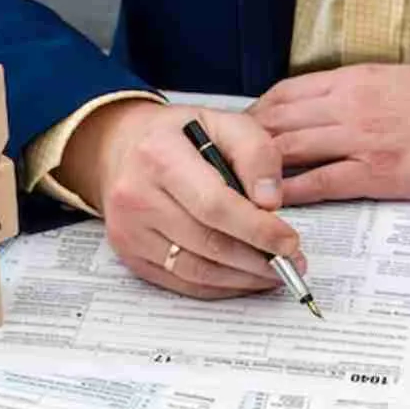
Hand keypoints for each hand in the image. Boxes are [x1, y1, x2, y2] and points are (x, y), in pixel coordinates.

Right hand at [56, 100, 304, 298]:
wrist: (119, 147)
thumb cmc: (177, 135)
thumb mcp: (222, 122)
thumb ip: (255, 153)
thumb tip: (270, 202)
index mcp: (160, 156)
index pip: (215, 205)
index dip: (257, 229)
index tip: (289, 242)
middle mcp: (137, 195)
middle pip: (207, 242)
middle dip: (257, 259)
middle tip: (290, 263)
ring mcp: (129, 229)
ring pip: (196, 269)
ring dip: (242, 278)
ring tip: (273, 273)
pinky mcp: (129, 253)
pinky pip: (181, 282)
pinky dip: (218, 287)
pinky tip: (243, 278)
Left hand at [248, 65, 409, 204]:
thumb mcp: (395, 79)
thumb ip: (353, 90)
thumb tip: (318, 104)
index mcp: (355, 79)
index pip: (286, 92)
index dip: (256, 112)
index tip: (241, 128)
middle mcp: (351, 105)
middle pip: (279, 120)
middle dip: (245, 141)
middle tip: (226, 160)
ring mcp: (363, 139)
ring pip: (292, 150)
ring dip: (260, 168)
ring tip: (239, 185)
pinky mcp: (379, 173)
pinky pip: (321, 183)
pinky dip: (292, 192)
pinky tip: (273, 202)